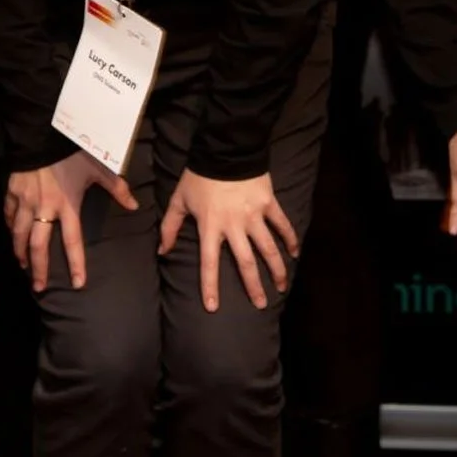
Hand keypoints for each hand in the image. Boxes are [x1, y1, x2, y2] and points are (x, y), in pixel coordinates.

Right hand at [4, 150, 137, 292]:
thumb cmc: (72, 151)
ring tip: (22, 264)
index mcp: (67, 205)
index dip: (76, 264)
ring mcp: (25, 200)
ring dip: (20, 251)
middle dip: (39, 268)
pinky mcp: (12, 190)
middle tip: (38, 287)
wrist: (42, 132)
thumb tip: (135, 206)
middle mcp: (44, 208)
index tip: (78, 284)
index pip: (73, 241)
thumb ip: (116, 188)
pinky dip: (10, 226)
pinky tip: (12, 233)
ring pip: (19, 233)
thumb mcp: (98, 167)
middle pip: (38, 245)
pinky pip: (8, 214)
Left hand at [158, 169, 297, 312]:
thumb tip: (161, 251)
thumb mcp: (179, 200)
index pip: (209, 263)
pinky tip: (295, 253)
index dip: (210, 286)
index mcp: (211, 227)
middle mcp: (234, 226)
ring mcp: (254, 215)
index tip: (213, 307)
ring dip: (276, 269)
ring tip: (281, 287)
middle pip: (246, 262)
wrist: (225, 149)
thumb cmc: (199, 176)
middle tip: (260, 305)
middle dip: (254, 286)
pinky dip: (290, 238)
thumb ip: (170, 227)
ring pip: (268, 248)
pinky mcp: (269, 204)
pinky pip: (282, 224)